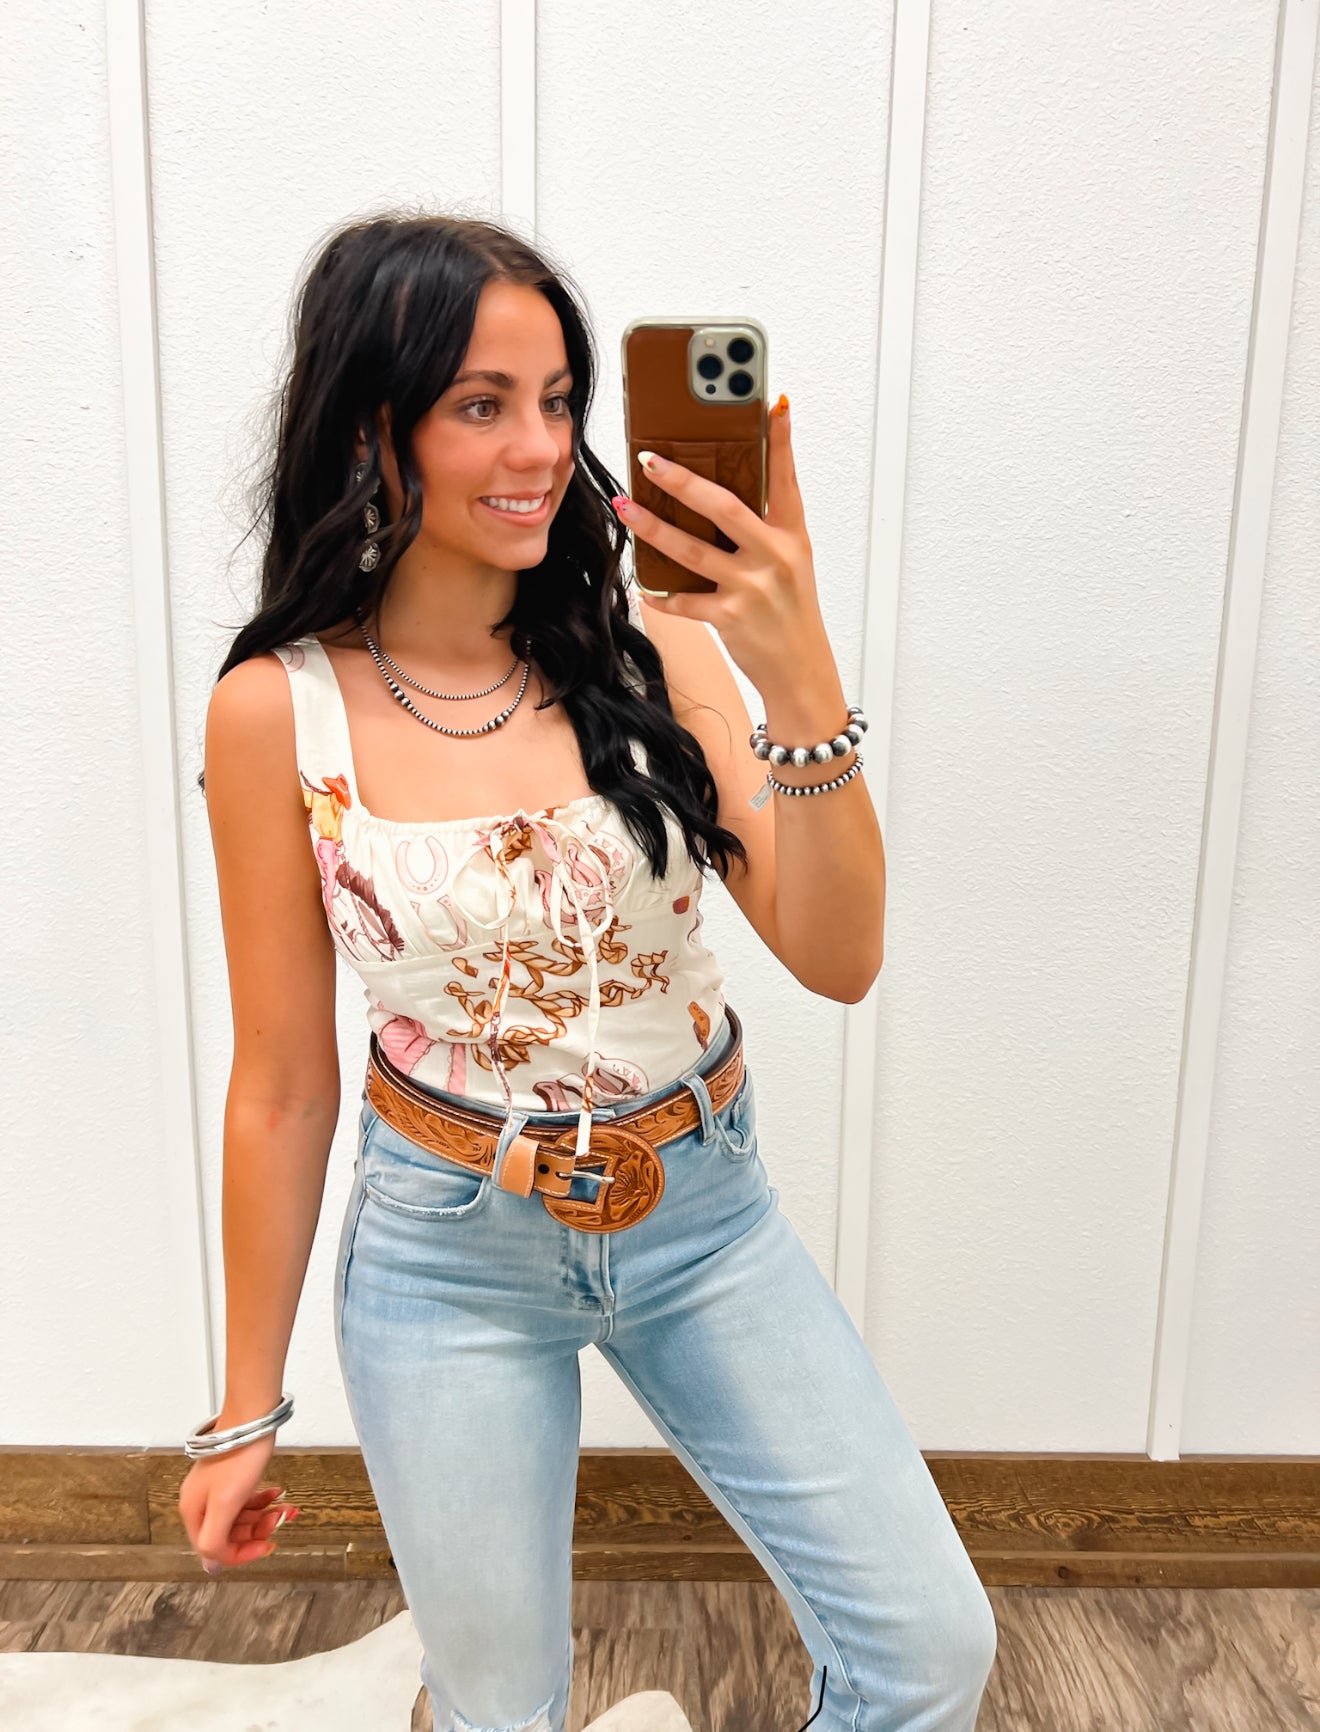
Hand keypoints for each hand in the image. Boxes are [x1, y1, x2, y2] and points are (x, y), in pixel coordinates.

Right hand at [178, 1429, 298, 1573]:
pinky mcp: (230, 1477)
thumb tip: (210, 1567)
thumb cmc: (238, 1455)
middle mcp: (201, 1502)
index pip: (214, 1549)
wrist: (251, 1417)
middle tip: (277, 1520)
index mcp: (194, 1511)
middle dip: (256, 1531)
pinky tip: (276, 1494)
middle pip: (229, 1533)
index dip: (241, 1553)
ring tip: (282, 1508)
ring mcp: (215, 1488)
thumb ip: (214, 1539)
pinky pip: (245, 1499)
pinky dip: (262, 1500)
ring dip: (263, 1516)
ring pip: (240, 1517)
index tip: (265, 1546)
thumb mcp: (225, 1503)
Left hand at [614, 394, 824, 690]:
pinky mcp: (730, 618)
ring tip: (625, 507)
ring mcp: (752, 587)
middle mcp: (775, 556)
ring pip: (691, 551)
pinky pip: (684, 601)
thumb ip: (766, 526)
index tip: (772, 404)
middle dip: (682, 481)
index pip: (786, 479)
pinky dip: (661, 595)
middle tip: (649, 460)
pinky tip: (645, 586)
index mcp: (791, 535)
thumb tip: (720, 492)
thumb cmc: (790, 611)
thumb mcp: (792, 561)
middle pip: (723, 507)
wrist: (801, 670)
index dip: (781, 441)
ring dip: (652, 528)